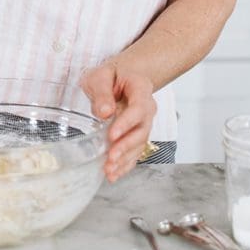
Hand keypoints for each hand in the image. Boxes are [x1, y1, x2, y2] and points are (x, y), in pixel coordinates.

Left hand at [81, 60, 156, 182]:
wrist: (121, 78)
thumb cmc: (111, 75)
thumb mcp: (101, 75)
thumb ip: (102, 92)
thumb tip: (104, 112)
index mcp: (141, 88)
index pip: (138, 108)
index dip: (126, 123)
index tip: (112, 135)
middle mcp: (147, 108)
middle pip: (141, 130)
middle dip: (126, 146)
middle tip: (111, 158)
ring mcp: (144, 123)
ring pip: (139, 144)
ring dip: (125, 159)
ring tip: (109, 170)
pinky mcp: (137, 135)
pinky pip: (135, 152)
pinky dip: (125, 165)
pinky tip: (113, 174)